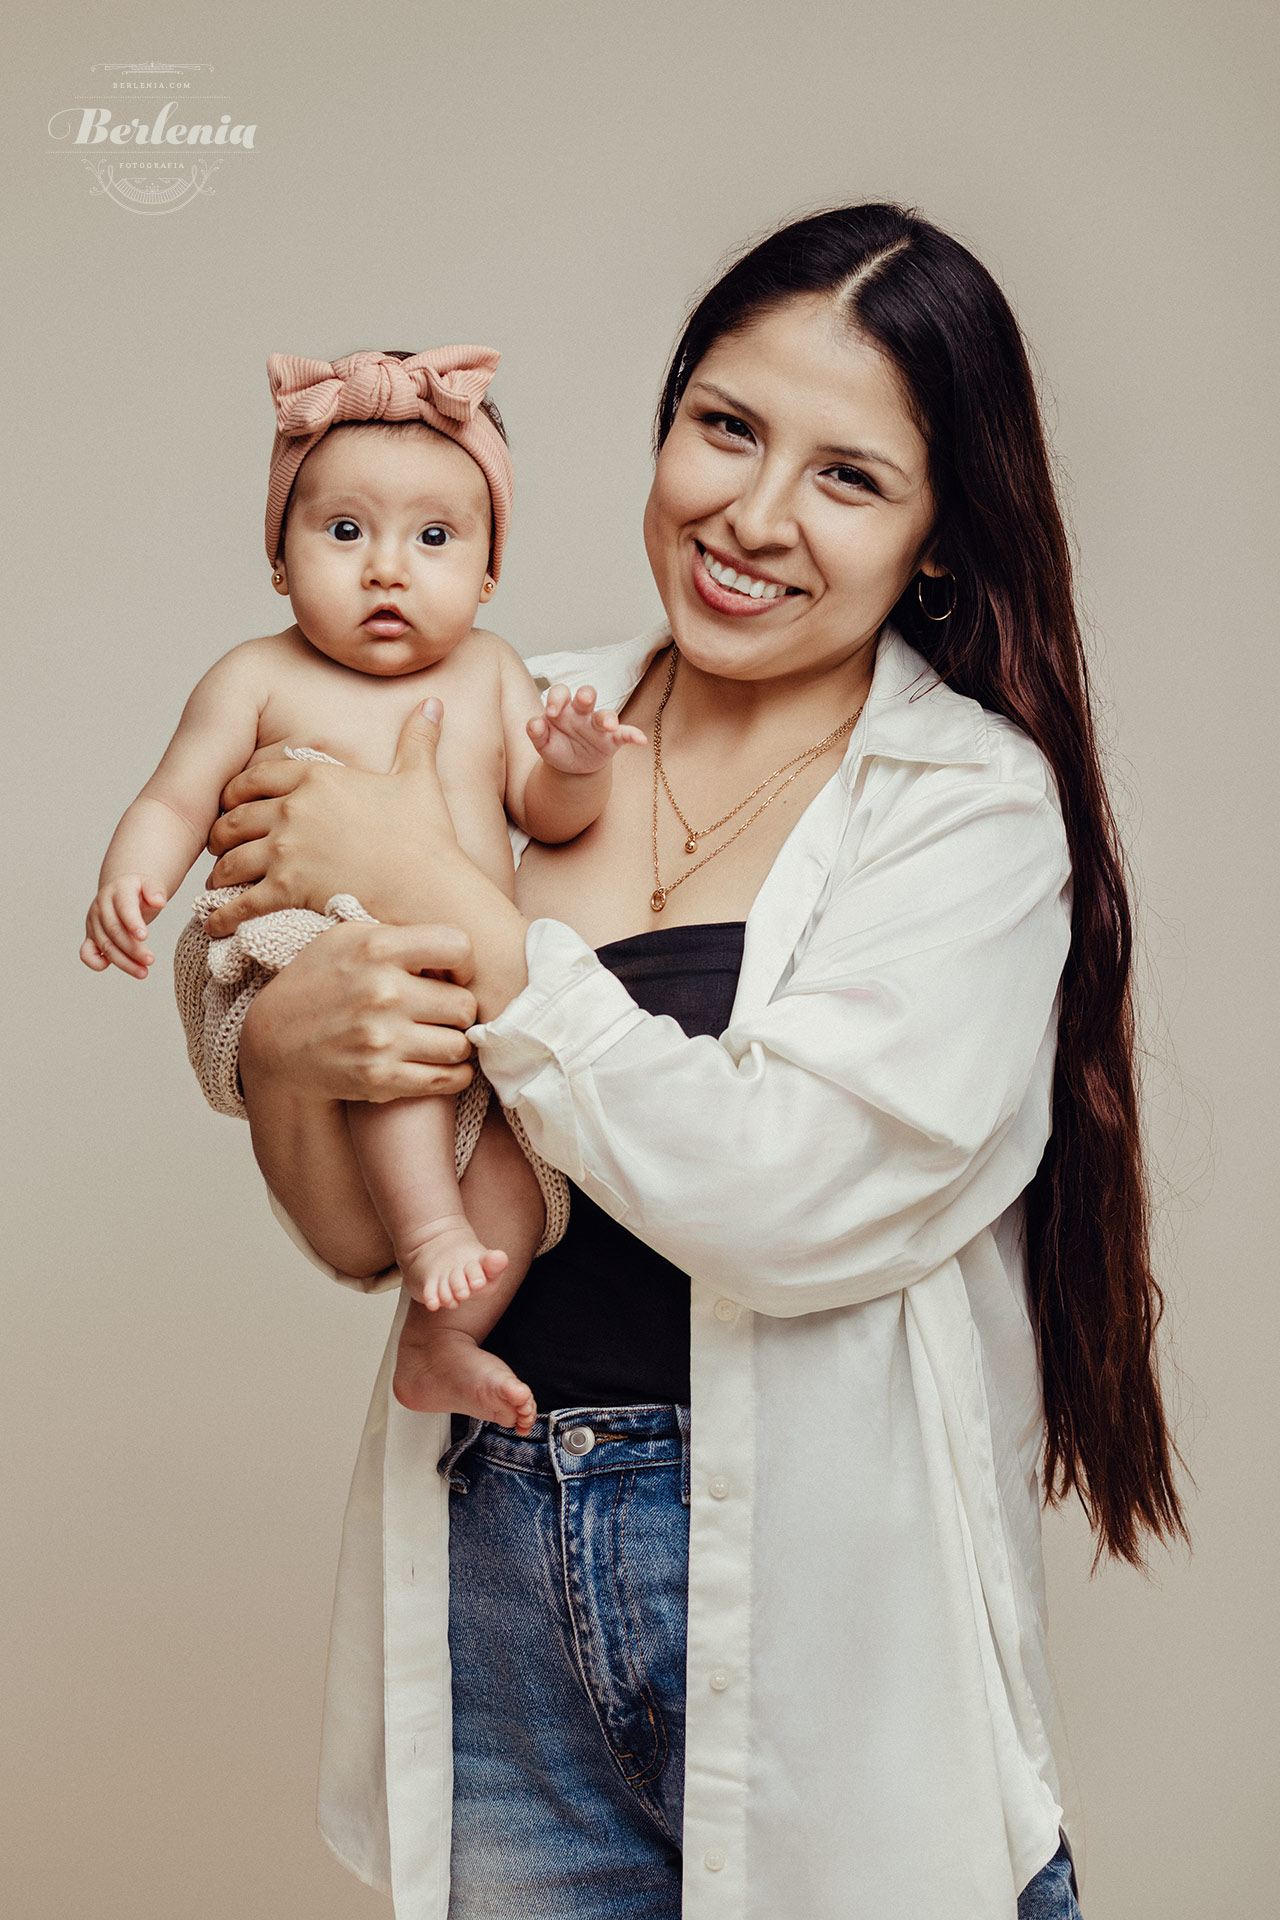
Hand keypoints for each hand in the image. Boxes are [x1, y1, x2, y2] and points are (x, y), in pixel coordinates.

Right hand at [81, 876, 166, 978]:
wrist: (123, 889)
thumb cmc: (139, 891)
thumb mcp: (151, 885)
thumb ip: (156, 891)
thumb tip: (160, 901)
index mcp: (119, 891)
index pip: (124, 907)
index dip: (133, 922)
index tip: (144, 936)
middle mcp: (102, 906)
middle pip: (115, 930)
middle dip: (133, 948)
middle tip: (151, 960)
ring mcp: (94, 922)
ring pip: (105, 945)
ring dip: (124, 961)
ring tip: (143, 972)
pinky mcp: (90, 936)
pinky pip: (86, 952)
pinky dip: (95, 962)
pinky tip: (110, 966)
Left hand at [203, 698, 459, 938]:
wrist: (429, 888)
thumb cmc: (427, 838)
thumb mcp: (420, 780)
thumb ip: (418, 739)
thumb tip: (434, 702)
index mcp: (318, 777)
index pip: (256, 776)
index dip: (236, 790)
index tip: (231, 803)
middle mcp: (294, 808)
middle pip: (234, 817)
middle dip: (220, 833)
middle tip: (219, 846)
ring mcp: (286, 849)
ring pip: (230, 859)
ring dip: (218, 874)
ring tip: (216, 886)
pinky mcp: (286, 889)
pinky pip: (240, 902)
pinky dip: (222, 915)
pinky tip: (216, 924)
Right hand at [238, 919, 479, 1105]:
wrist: (272, 1043)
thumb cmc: (317, 984)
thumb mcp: (345, 939)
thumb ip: (399, 937)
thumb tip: (457, 950)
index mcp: (376, 948)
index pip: (458, 947)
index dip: (462, 964)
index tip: (449, 976)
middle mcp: (382, 992)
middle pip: (466, 1005)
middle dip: (458, 1011)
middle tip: (442, 1015)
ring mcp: (382, 1039)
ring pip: (460, 1046)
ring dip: (454, 1045)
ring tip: (438, 1039)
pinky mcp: (380, 1078)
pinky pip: (448, 1079)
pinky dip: (452, 1074)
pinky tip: (438, 1063)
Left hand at [526, 683, 645, 774]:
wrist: (570, 768)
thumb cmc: (556, 747)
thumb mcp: (542, 742)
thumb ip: (536, 732)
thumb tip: (535, 723)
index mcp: (563, 708)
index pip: (561, 692)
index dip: (556, 698)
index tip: (551, 712)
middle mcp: (582, 712)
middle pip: (587, 694)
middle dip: (586, 695)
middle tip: (583, 699)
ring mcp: (598, 725)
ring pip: (606, 714)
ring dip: (607, 718)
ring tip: (609, 725)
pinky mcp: (613, 739)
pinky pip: (625, 734)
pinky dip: (634, 735)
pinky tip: (641, 740)